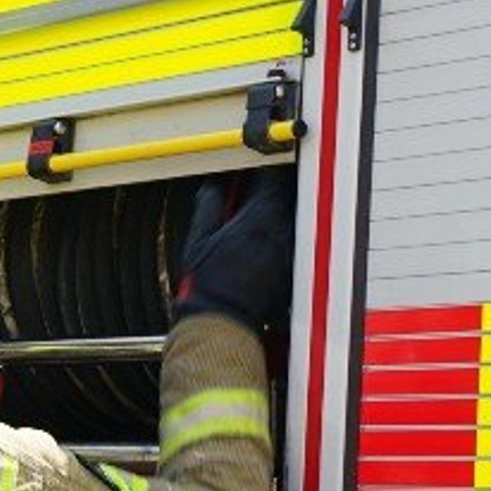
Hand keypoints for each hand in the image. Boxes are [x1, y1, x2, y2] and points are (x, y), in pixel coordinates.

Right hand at [173, 169, 294, 331]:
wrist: (223, 318)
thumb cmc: (209, 286)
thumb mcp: (198, 240)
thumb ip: (207, 206)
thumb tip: (212, 190)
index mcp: (259, 218)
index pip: (270, 177)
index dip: (259, 172)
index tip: (249, 175)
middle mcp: (281, 231)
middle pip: (286, 195)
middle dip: (270, 191)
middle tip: (251, 196)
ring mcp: (290, 249)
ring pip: (292, 217)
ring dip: (276, 214)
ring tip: (254, 222)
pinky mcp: (292, 268)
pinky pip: (292, 241)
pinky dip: (279, 237)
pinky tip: (260, 247)